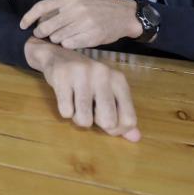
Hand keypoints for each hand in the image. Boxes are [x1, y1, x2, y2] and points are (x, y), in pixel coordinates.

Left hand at [20, 0, 141, 49]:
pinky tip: (73, 40)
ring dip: (57, 39)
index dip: (28, 18)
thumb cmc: (98, 6)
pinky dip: (68, 44)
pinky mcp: (90, 36)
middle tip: (44, 35)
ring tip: (64, 36)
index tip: (22, 26)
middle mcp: (74, 9)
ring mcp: (82, 23)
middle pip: (46, 26)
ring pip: (56, 37)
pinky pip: (69, 44)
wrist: (124, 14)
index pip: (41, 7)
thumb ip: (60, 6)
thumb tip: (39, 18)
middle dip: (42, 33)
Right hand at [25, 38, 139, 140]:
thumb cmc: (87, 79)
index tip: (106, 125)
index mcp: (118, 80)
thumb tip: (136, 138)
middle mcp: (103, 74)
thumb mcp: (108, 94)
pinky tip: (65, 96)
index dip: (117, 130)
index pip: (128, 119)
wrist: (58, 56)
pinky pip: (66, 112)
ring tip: (76, 105)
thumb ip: (121, 116)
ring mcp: (82, 74)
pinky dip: (65, 111)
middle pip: (108, 121)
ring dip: (78, 118)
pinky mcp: (62, 76)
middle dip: (96, 124)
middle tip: (89, 113)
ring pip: (84, 119)